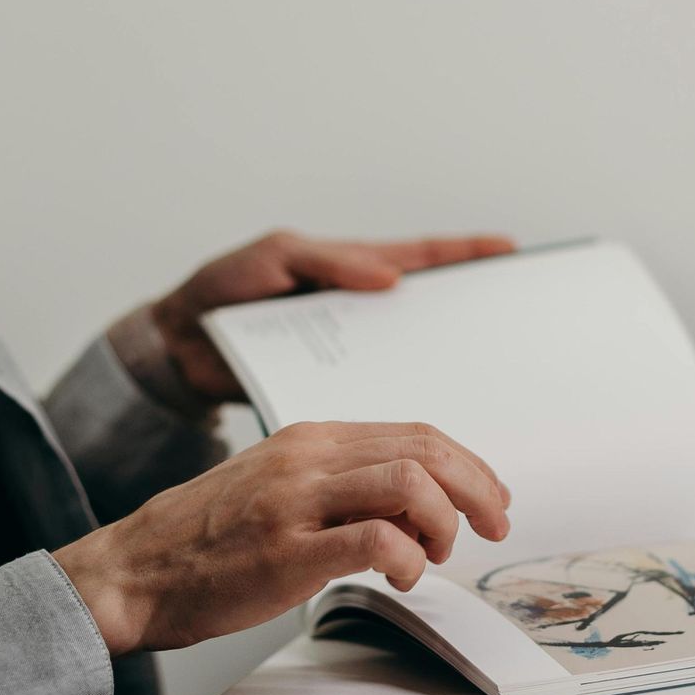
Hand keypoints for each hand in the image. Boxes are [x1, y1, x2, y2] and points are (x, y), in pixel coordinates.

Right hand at [52, 420, 511, 655]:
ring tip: (432, 556)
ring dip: (442, 523)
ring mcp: (296, 501)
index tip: (490, 498)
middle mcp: (307, 458)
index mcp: (310, 439)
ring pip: (409, 484)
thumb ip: (342, 485)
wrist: (132, 571)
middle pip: (424, 450)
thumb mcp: (278, 486)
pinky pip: (376, 539)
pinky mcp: (287, 552)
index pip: (414, 432)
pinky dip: (408, 559)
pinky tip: (402, 578)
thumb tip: (416, 505)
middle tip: (495, 525)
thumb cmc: (206, 540)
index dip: (468, 465)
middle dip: (476, 489)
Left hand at [147, 230, 516, 406]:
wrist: (180, 348)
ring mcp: (349, 351)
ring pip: (409, 364)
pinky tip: (428, 444)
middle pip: (430, 318)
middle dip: (473, 331)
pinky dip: (402, 421)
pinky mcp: (331, 390)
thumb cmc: (223, 290)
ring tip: (485, 399)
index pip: (421, 259)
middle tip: (515, 348)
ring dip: (443, 383)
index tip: (510, 250)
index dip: (466, 253)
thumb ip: (330, 262)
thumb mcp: (274, 259)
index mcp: (353, 271)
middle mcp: (360, 311)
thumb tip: (389, 276)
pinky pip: (377, 403)